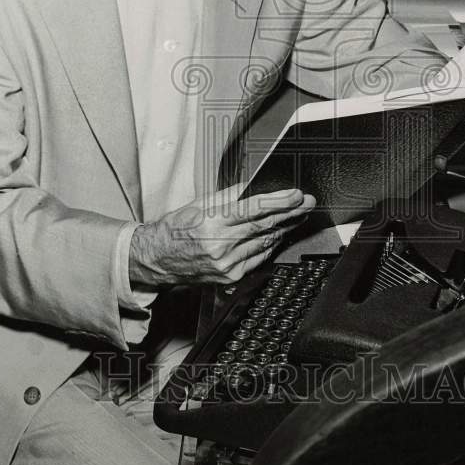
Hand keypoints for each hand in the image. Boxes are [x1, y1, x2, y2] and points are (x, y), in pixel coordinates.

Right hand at [128, 183, 315, 286]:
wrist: (157, 258)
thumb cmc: (176, 228)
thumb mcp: (200, 204)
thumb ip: (229, 196)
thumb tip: (255, 187)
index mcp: (212, 222)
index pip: (254, 209)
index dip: (279, 202)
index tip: (296, 195)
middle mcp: (220, 244)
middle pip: (265, 226)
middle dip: (291, 213)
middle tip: (306, 203)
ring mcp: (227, 263)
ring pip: (265, 242)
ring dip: (284, 228)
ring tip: (297, 216)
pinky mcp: (230, 276)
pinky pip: (259, 258)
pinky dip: (271, 244)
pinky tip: (279, 234)